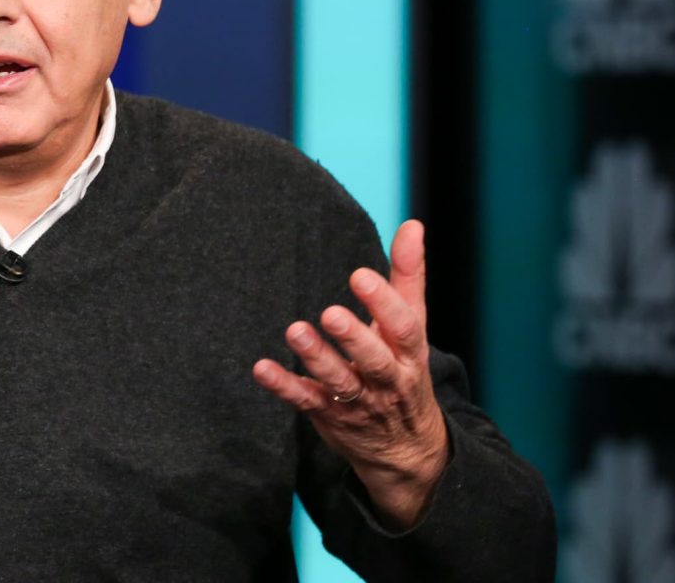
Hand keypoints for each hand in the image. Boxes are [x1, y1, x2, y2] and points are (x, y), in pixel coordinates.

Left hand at [252, 219, 448, 528]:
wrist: (407, 450)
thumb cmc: (404, 371)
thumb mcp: (413, 327)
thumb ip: (407, 277)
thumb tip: (412, 224)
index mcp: (410, 355)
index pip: (404, 328)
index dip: (384, 303)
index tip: (360, 276)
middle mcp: (387, 380)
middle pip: (374, 361)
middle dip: (354, 338)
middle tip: (329, 313)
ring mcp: (358, 401)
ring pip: (339, 383)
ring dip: (316, 358)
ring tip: (296, 331)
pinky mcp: (329, 415)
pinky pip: (305, 401)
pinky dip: (284, 386)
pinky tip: (262, 369)